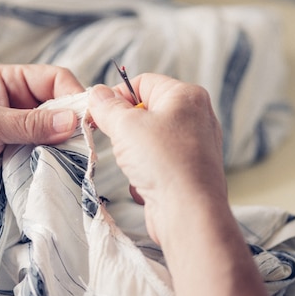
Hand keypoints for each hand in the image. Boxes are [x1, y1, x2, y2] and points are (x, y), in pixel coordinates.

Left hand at [0, 64, 82, 247]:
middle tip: (85, 144)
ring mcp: (24, 134)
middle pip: (62, 107)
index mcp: (9, 82)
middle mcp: (21, 104)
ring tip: (76, 160)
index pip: (55, 79)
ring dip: (68, 146)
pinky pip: (52, 157)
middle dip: (74, 123)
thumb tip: (73, 122)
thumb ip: (30, 123)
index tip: (86, 118)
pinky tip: (64, 171)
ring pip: (60, 135)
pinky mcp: (25, 159)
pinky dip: (59, 163)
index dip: (73, 94)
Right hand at [88, 73, 226, 245]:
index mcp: (187, 95)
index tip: (101, 113)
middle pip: (147, 112)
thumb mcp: (126, 126)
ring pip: (149, 141)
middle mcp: (196, 117)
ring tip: (138, 167)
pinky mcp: (189, 171)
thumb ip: (108, 107)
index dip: (118, 95)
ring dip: (134, 156)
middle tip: (120, 143)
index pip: (143, 82)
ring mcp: (195, 146)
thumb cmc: (163, 162)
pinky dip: (146, 174)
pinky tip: (148, 185)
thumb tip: (97, 94)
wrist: (188, 212)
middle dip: (126, 130)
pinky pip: (157, 164)